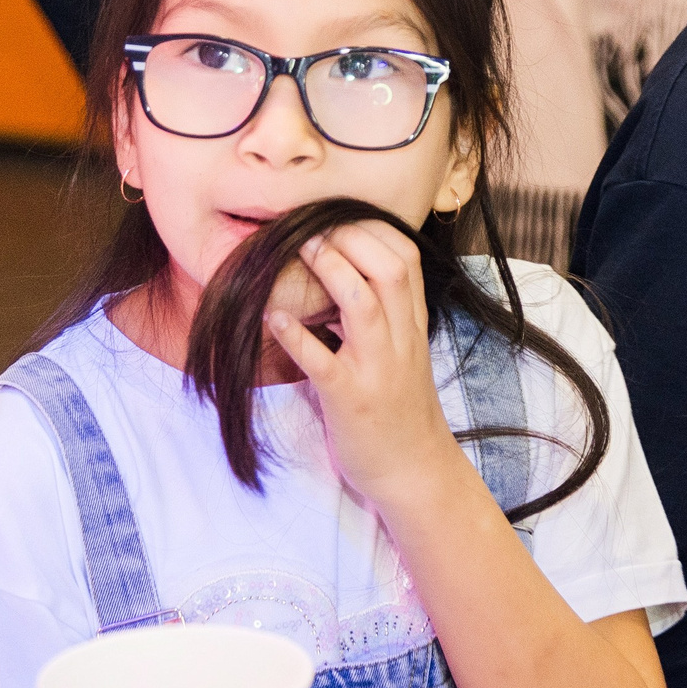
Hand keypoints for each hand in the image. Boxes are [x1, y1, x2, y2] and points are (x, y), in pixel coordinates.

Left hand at [266, 222, 462, 507]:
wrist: (414, 471)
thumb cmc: (400, 410)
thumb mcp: (402, 354)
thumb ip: (383, 317)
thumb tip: (343, 275)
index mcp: (411, 326)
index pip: (406, 258)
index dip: (373, 228)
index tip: (340, 216)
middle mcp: (400, 340)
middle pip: (390, 269)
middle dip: (350, 238)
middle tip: (313, 225)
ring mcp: (377, 369)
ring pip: (363, 305)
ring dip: (329, 270)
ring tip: (298, 250)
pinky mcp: (350, 399)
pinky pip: (322, 361)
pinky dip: (295, 336)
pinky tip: (272, 318)